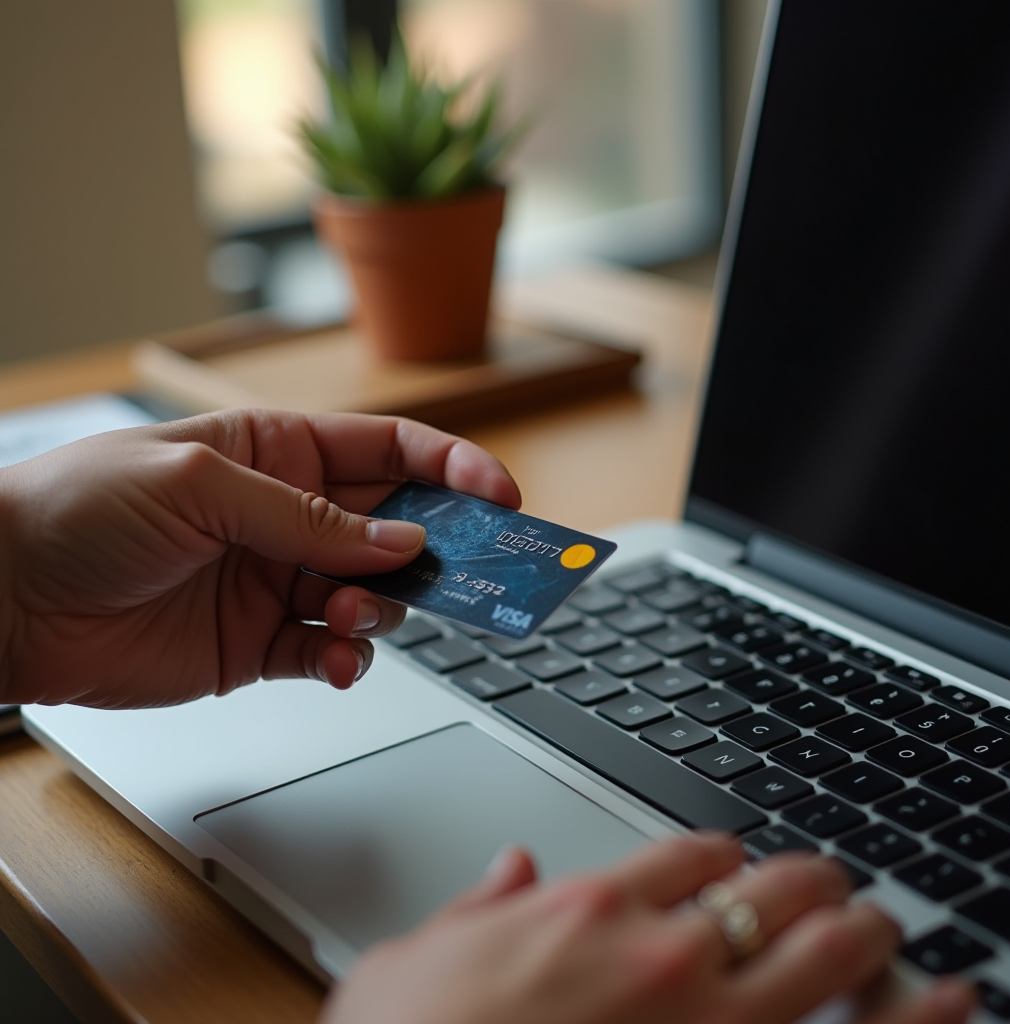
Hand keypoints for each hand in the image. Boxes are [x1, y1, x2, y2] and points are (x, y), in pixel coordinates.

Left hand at [0, 410, 518, 707]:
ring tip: (351, 616)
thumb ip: (308, 518)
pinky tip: (334, 659)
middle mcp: (290, 517)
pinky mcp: (262, 643)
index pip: (390, 451)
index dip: (453, 468)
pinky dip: (347, 660)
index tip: (500, 497)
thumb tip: (400, 540)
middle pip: (398, 527)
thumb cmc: (77, 510)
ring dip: (383, 609)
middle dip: (439, 549)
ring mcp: (280, 581)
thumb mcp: (198, 488)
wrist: (2, 599)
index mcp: (278, 452)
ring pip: (375, 596)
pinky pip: (332, 653)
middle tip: (470, 573)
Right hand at [323, 835, 973, 1023]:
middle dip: (811, 881)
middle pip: (767, 891)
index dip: (723, 853)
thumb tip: (509, 868)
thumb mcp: (421, 955)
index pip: (687, 854)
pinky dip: (907, 1021)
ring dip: (860, 930)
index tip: (736, 862)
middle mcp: (657, 954)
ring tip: (882, 923)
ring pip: (816, 956)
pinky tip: (943, 1003)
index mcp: (588, 909)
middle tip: (834, 882)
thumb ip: (479, 904)